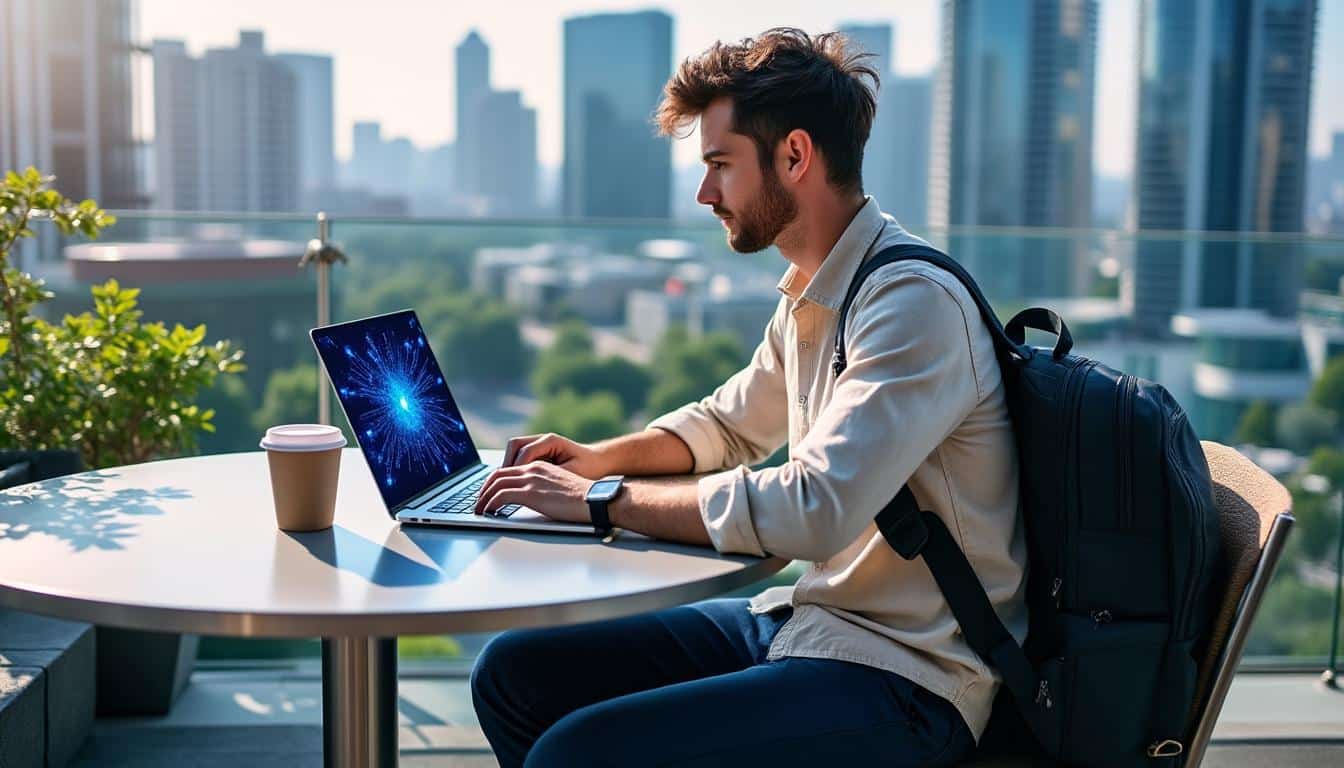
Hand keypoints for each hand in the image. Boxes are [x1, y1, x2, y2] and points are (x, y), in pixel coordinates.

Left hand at [474, 460, 592, 522]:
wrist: (595, 499)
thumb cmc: (583, 498)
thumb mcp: (559, 487)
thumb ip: (543, 488)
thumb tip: (534, 501)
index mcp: (540, 466)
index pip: (508, 470)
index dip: (495, 482)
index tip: (489, 493)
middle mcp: (532, 469)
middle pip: (498, 475)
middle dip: (484, 489)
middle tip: (479, 502)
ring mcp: (531, 480)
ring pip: (495, 484)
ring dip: (484, 498)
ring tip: (479, 510)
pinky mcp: (530, 493)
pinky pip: (501, 496)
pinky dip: (490, 504)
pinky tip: (489, 512)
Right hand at [501, 433, 609, 478]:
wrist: (599, 461)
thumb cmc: (589, 468)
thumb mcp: (572, 474)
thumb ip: (553, 477)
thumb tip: (533, 486)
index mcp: (552, 441)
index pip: (526, 451)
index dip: (517, 467)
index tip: (511, 483)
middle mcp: (542, 439)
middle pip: (514, 445)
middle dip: (506, 464)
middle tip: (500, 483)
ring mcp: (539, 444)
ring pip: (513, 449)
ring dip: (507, 465)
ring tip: (503, 483)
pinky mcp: (537, 452)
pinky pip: (518, 456)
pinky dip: (513, 468)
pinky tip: (512, 483)